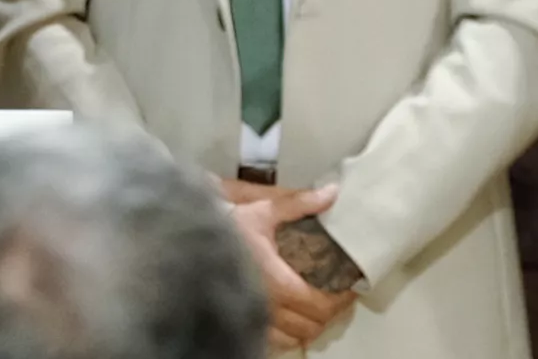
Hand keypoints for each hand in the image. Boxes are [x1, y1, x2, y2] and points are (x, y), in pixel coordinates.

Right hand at [220, 182, 354, 350]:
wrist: (188, 244)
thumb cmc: (226, 228)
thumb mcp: (263, 211)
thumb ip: (299, 204)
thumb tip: (332, 193)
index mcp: (278, 283)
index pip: (319, 306)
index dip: (340, 300)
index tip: (349, 287)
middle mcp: (268, 309)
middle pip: (311, 327)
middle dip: (327, 313)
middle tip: (334, 295)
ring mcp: (254, 321)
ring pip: (293, 339)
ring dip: (307, 326)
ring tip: (313, 307)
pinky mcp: (241, 325)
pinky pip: (273, 342)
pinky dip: (287, 334)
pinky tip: (288, 316)